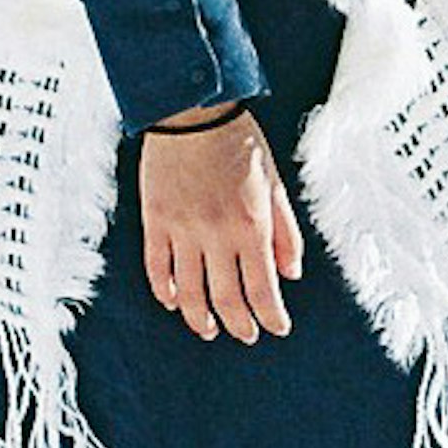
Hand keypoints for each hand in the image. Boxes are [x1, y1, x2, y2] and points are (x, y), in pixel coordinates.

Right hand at [138, 107, 304, 342]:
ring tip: (208, 329)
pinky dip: (164, 291)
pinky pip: (157, 268)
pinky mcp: (156, 221)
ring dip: (200, 319)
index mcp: (252, 227)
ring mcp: (182, 230)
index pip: (263, 291)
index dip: (272, 318)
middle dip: (239, 325)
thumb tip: (291, 274)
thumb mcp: (276, 185)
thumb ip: (286, 233)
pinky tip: (172, 302)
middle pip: (227, 300)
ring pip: (188, 293)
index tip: (278, 328)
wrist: (193, 111)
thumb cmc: (240, 145)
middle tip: (246, 335)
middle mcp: (217, 235)